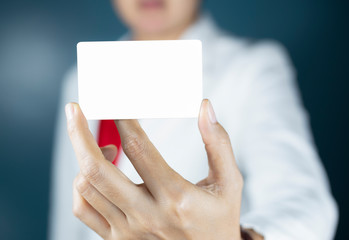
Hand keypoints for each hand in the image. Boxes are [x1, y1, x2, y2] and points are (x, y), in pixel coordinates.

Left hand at [66, 99, 242, 239]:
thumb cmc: (219, 220)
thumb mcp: (229, 183)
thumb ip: (218, 143)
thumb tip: (204, 107)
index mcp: (176, 197)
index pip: (139, 148)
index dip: (123, 120)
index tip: (116, 103)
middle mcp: (146, 215)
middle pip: (97, 169)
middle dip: (80, 133)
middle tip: (75, 109)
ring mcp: (127, 230)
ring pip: (86, 187)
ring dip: (85, 157)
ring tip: (106, 146)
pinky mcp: (117, 239)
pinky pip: (83, 209)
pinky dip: (82, 186)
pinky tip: (98, 174)